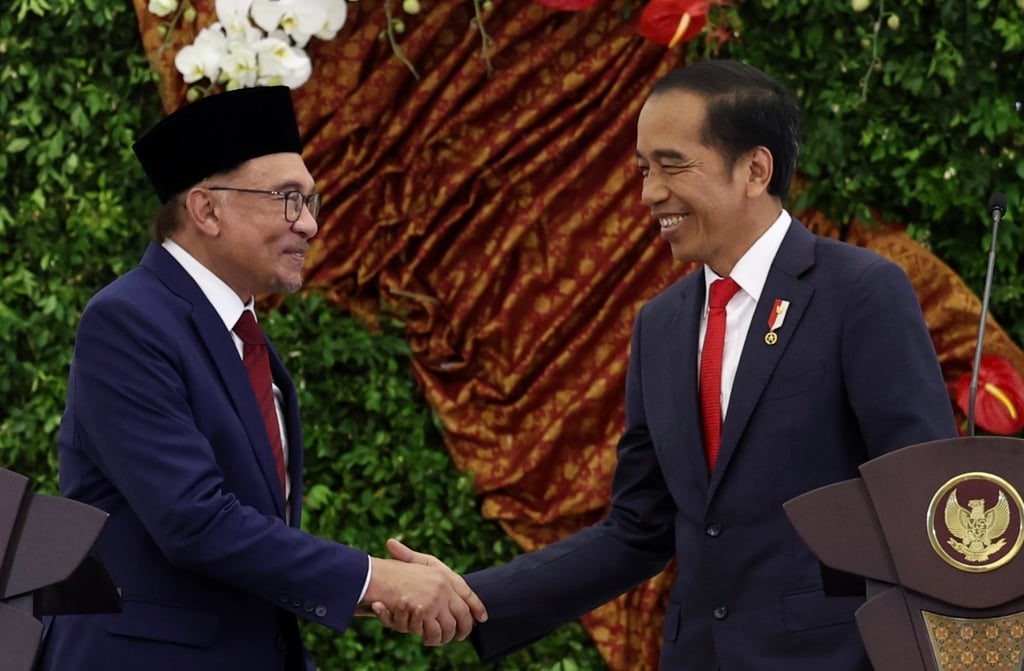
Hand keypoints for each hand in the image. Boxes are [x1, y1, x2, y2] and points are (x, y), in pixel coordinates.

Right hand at [365, 538, 486, 644]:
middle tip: (460, 636)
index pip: (468, 593)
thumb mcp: (414, 562)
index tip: (482, 617)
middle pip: (464, 615)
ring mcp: (436, 599)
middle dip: (464, 629)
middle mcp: (444, 586)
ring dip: (446, 637)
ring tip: (441, 640)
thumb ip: (429, 568)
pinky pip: (435, 632)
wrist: (377, 576)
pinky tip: (426, 639)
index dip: (477, 607)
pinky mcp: (426, 612)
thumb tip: (441, 574)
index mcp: (443, 573)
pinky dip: (432, 638)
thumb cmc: (394, 570)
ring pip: (450, 627)